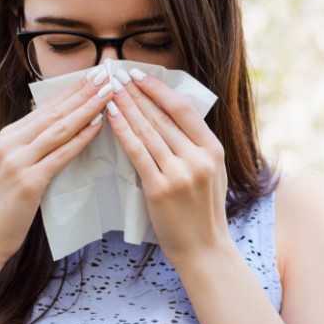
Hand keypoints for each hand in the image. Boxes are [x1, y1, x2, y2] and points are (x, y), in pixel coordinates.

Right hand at [0, 74, 113, 263]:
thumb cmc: (6, 206)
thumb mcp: (15, 167)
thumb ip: (33, 147)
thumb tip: (62, 127)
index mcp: (9, 135)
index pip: (46, 107)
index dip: (72, 90)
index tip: (94, 75)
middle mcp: (11, 142)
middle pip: (55, 112)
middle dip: (83, 91)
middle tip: (106, 74)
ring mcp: (18, 160)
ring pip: (60, 128)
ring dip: (87, 108)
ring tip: (108, 93)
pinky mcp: (28, 181)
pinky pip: (61, 154)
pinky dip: (81, 138)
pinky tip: (98, 125)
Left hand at [106, 69, 230, 266]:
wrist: (203, 249)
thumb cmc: (202, 210)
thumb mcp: (211, 171)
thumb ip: (195, 145)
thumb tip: (168, 113)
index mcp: (213, 150)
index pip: (183, 109)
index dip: (159, 89)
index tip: (140, 74)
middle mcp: (199, 158)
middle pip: (162, 116)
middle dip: (136, 93)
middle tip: (117, 74)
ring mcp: (180, 174)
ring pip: (148, 131)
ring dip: (126, 106)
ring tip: (109, 90)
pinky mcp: (160, 189)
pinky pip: (137, 153)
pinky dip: (122, 132)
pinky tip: (111, 117)